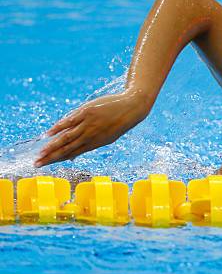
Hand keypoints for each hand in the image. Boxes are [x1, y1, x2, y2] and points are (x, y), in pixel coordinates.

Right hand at [35, 91, 150, 166]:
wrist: (132, 108)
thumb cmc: (118, 122)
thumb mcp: (106, 138)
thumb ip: (89, 146)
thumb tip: (72, 157)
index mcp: (95, 144)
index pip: (72, 154)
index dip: (57, 160)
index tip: (45, 165)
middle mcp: (90, 136)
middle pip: (67, 148)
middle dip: (51, 157)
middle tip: (37, 164)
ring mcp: (88, 124)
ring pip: (67, 137)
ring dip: (52, 146)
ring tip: (40, 153)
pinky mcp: (87, 112)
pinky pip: (70, 122)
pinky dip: (58, 128)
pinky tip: (48, 134)